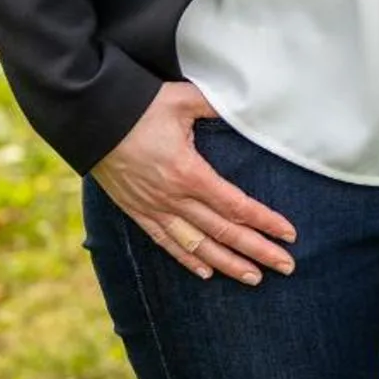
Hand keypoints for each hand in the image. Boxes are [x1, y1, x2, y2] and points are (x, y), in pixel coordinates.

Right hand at [91, 82, 296, 284]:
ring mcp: (154, 208)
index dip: (264, 221)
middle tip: (287, 266)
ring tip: (254, 278)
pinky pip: (166, 243)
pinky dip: (188, 259)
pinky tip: (206, 273)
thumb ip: (217, 105)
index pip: (235, 206)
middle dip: (258, 251)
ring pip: (197, 246)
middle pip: (223, 232)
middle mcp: (173, 198)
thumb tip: (246, 103)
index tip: (289, 233)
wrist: (89, 120)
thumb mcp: (183, 99)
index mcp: (188, 172)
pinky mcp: (137, 212)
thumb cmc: (139, 106)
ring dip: (227, 264)